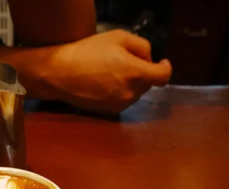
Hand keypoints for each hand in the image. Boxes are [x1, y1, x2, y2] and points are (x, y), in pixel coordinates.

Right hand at [46, 30, 171, 112]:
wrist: (63, 74)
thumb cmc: (89, 52)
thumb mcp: (118, 37)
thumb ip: (142, 46)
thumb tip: (150, 60)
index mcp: (135, 73)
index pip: (163, 77)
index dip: (166, 68)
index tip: (162, 62)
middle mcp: (131, 93)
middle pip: (148, 84)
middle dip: (143, 72)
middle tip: (126, 60)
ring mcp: (121, 105)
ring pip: (136, 92)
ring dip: (132, 82)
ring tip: (112, 71)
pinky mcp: (111, 112)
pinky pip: (124, 100)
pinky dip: (121, 91)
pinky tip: (106, 83)